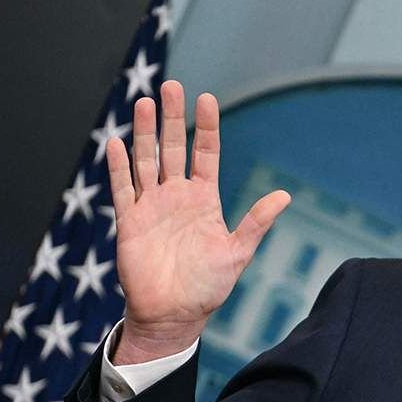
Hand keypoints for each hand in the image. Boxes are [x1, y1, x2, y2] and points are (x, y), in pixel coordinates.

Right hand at [106, 80, 290, 363]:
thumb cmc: (208, 287)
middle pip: (172, 148)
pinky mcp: (130, 222)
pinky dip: (119, 167)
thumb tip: (284, 196)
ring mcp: (152, 207)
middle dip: (172, 118)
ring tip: (144, 103)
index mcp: (204, 200)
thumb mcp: (237, 252)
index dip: (206, 127)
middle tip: (171, 86)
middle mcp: (177, 197)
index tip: (206, 98)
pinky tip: (116, 143)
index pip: (205, 153)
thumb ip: (256, 223)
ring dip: (144, 133)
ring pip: (146, 161)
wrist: (174, 314)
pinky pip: (123, 190)